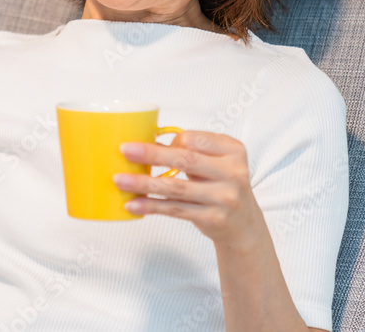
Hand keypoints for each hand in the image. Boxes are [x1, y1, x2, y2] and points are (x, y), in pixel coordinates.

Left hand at [112, 130, 263, 245]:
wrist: (244, 225)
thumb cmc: (221, 186)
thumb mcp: (215, 164)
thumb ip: (188, 152)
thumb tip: (143, 143)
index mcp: (233, 150)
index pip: (194, 139)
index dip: (170, 142)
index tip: (152, 143)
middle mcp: (233, 172)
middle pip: (184, 160)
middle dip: (150, 155)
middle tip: (124, 151)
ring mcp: (225, 197)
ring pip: (176, 187)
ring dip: (144, 183)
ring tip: (120, 180)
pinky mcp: (214, 218)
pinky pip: (175, 209)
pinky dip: (151, 206)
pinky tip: (133, 204)